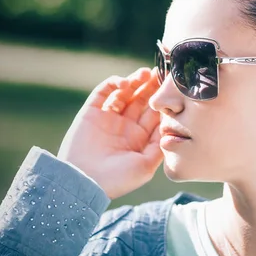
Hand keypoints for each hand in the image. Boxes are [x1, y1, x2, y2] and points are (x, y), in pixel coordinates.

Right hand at [57, 67, 162, 198]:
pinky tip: (125, 83)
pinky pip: (103, 91)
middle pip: (141, 100)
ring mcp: (107, 118)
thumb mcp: (146, 166)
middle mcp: (124, 127)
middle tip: (160, 73)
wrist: (83, 182)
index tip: (172, 88)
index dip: (163, 102)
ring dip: (135, 81)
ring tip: (145, 73)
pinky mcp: (91, 112)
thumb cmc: (117, 179)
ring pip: (124, 93)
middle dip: (151, 87)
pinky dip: (114, 83)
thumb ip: (159, 146)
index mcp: (139, 139)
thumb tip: (171, 127)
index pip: (154, 115)